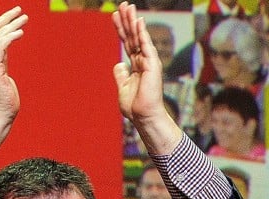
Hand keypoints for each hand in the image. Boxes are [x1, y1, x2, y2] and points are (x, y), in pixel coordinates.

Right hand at [0, 7, 28, 157]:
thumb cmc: (2, 99)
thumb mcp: (2, 74)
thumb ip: (1, 60)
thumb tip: (5, 50)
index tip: (13, 15)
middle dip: (5, 18)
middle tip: (20, 11)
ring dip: (11, 24)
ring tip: (24, 18)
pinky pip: (0, 46)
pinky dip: (10, 36)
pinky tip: (20, 32)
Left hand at [112, 2, 182, 154]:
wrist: (144, 117)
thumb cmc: (135, 106)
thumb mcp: (122, 87)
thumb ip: (121, 74)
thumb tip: (119, 64)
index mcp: (136, 65)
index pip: (127, 42)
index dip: (121, 29)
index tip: (115, 15)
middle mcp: (143, 61)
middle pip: (133, 36)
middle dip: (127, 20)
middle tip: (122, 4)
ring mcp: (149, 62)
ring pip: (139, 38)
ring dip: (133, 21)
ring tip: (128, 7)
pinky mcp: (153, 66)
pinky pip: (146, 46)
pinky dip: (142, 33)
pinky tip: (138, 21)